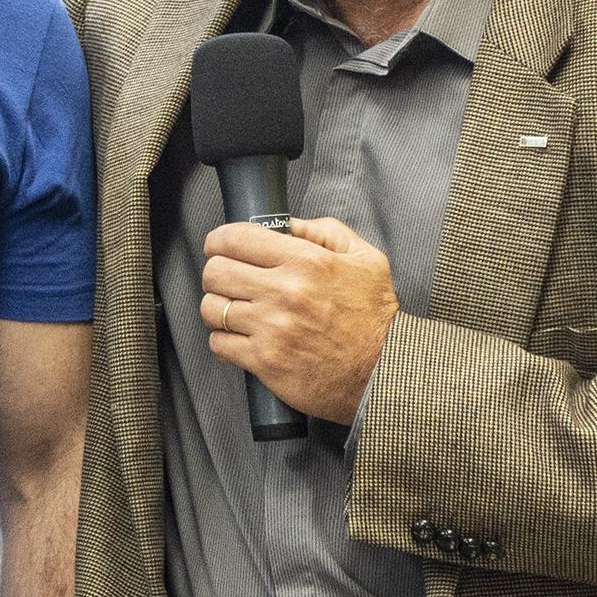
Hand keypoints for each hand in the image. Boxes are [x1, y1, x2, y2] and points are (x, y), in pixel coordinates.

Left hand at [200, 216, 398, 424]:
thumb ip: (327, 233)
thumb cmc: (376, 319)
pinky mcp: (265, 361)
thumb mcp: (366, 260)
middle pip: (215, 271)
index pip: (235, 238)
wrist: (384, 372)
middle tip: (228, 280)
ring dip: (217, 308)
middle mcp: (285, 292)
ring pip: (211, 308)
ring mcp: (272, 328)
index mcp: (306, 261)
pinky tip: (241, 338)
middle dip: (216, 273)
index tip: (220, 246)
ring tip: (234, 311)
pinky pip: (219, 344)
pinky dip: (224, 340)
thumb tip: (289, 224)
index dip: (220, 240)